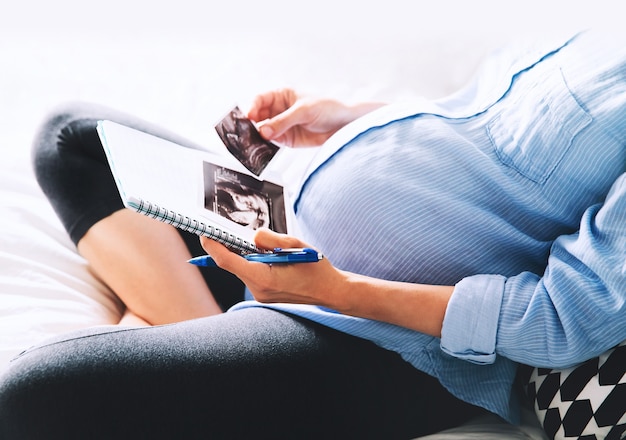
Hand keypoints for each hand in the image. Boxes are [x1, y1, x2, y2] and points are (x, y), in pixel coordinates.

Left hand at [200, 229, 452, 337]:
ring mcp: (261, 295)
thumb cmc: (317, 269)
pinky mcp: (265, 295)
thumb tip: (253, 236)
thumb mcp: (297, 246)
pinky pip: (252, 275)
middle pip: (233, 265)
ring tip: (263, 244)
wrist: (333, 293)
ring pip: (243, 269)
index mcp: (264, 277)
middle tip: (231, 230)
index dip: (213, 247)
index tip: (205, 234)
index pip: (228, 261)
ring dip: (246, 255)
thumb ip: (272, 240)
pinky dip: (254, 263)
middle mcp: (258, 289)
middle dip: (231, 247)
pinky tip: (269, 256)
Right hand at [247, 88, 384, 147]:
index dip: (252, 107)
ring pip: (262, 130)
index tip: (248, 117)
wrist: (344, 125)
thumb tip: (263, 130)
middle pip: (258, 116)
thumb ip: (283, 121)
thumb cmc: (328, 108)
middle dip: (251, 124)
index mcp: (281, 95)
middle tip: (247, 133)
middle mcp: (279, 110)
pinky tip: (262, 149)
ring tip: (253, 143)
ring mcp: (281, 125)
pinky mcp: (287, 139)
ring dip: (257, 137)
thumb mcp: (304, 111)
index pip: (260, 99)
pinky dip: (265, 146)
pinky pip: (271, 143)